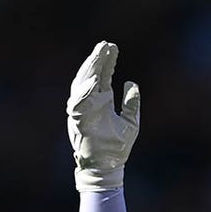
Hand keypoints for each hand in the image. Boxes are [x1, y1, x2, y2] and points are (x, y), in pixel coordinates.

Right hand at [67, 41, 140, 190]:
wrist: (108, 167)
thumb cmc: (117, 148)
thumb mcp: (131, 122)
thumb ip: (131, 104)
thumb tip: (132, 84)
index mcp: (102, 102)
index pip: (103, 76)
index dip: (107, 61)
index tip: (113, 47)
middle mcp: (91, 103)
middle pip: (92, 75)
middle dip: (98, 59)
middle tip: (106, 44)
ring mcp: (83, 110)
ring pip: (83, 84)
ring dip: (90, 69)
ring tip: (98, 54)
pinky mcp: (78, 120)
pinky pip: (79, 102)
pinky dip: (85, 90)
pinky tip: (94, 78)